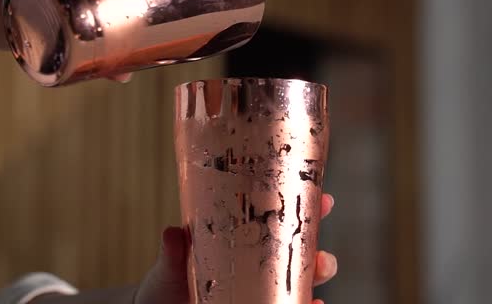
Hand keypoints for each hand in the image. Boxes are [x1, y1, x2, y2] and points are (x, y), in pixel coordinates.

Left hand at [135, 193, 337, 303]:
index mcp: (245, 241)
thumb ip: (174, 251)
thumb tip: (173, 233)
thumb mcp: (171, 263)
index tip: (324, 200)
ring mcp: (262, 291)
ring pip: (302, 282)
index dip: (307, 208)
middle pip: (301, 254)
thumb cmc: (167, 284)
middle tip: (321, 254)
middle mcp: (260, 266)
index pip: (281, 220)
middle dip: (319, 252)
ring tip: (319, 275)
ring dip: (318, 277)